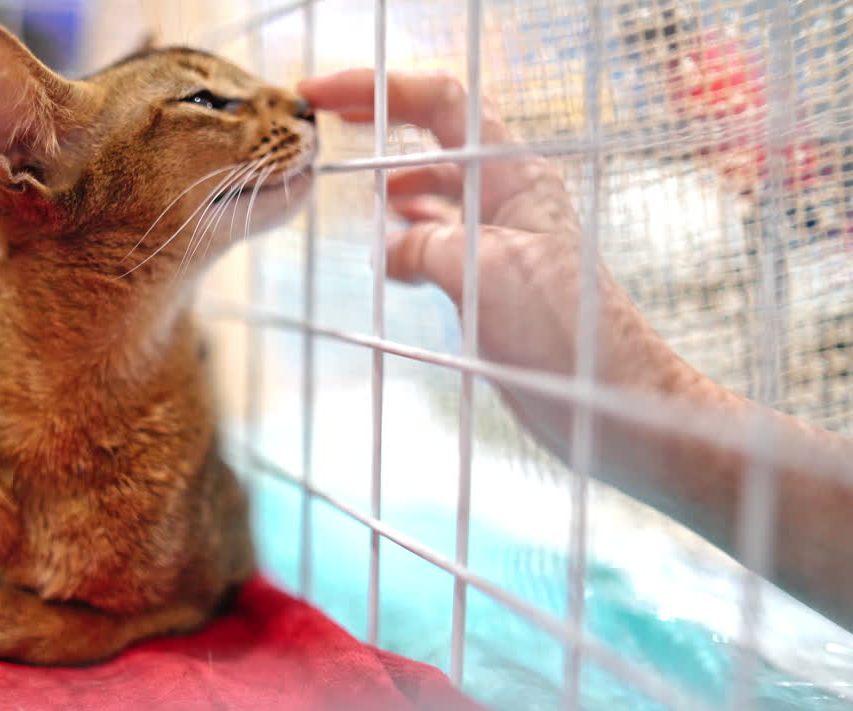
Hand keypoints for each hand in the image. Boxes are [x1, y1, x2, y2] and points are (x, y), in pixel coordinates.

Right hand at [298, 70, 705, 455]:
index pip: (440, 102)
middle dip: (380, 119)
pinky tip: (388, 248)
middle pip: (434, 133)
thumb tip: (390, 249)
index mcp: (511, 176)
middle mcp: (505, 196)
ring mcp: (499, 237)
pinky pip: (439, 237)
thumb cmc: (565, 332)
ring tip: (352, 187)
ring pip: (435, 186)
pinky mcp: (492, 280)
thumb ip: (425, 244)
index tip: (321, 92)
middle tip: (324, 118)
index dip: (377, 89)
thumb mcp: (482, 271)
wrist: (609, 401)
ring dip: (392, 179)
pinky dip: (407, 233)